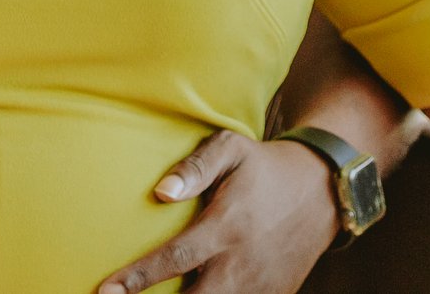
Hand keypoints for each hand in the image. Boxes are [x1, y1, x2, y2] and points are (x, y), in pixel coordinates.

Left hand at [94, 130, 343, 293]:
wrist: (322, 189)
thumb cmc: (265, 167)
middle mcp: (242, 262)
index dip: (138, 278)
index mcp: (227, 226)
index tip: (106, 290)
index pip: (175, 258)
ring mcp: (260, 285)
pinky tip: (200, 293)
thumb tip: (161, 191)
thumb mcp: (233, 149)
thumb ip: (196, 166)